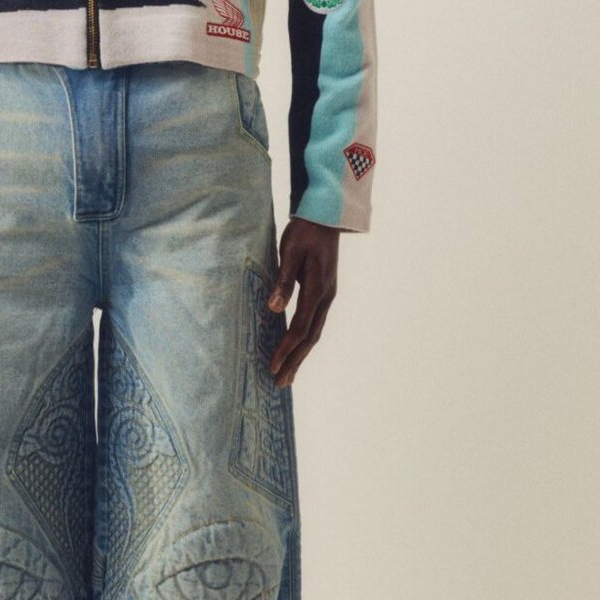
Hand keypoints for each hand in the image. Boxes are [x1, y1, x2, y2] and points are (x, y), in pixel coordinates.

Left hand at [267, 217, 339, 387]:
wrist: (325, 216)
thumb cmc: (304, 231)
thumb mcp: (290, 252)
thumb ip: (283, 281)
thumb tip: (274, 309)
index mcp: (318, 290)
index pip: (299, 328)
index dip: (286, 349)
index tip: (272, 366)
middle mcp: (326, 297)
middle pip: (310, 337)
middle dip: (294, 361)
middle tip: (280, 383)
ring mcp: (327, 296)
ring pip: (314, 332)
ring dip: (300, 355)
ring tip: (288, 374)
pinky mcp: (324, 292)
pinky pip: (314, 323)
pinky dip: (304, 340)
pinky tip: (296, 347)